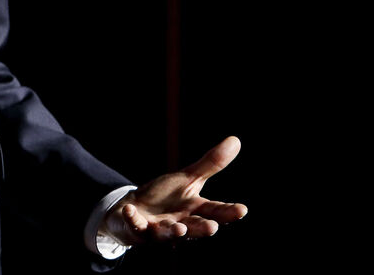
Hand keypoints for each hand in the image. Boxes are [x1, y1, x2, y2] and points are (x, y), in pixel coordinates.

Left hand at [103, 136, 247, 244]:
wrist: (134, 209)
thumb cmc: (165, 197)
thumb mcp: (188, 179)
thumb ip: (210, 164)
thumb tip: (236, 140)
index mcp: (195, 210)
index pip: (215, 211)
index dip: (228, 212)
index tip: (242, 209)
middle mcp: (181, 224)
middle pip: (194, 228)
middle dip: (202, 229)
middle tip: (212, 227)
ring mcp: (159, 229)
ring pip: (168, 233)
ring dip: (173, 231)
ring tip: (179, 229)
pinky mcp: (138, 229)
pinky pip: (135, 225)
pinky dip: (133, 218)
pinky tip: (130, 210)